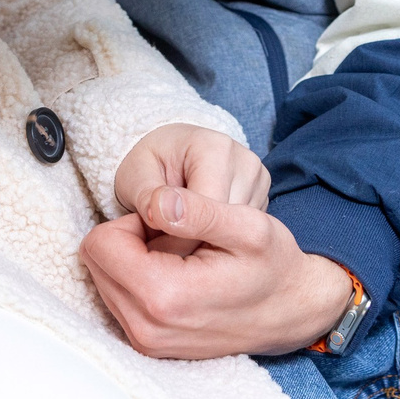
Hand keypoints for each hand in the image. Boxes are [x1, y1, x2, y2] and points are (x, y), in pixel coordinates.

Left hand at [79, 185, 355, 359]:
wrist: (291, 311)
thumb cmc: (272, 265)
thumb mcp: (247, 225)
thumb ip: (198, 210)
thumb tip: (155, 201)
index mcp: (164, 296)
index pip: (99, 242)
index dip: (132, 220)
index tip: (169, 223)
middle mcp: (147, 328)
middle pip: (96, 261)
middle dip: (128, 240)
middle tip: (174, 237)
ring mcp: (147, 341)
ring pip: (103, 278)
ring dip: (132, 259)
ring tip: (178, 255)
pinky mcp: (149, 344)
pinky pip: (117, 298)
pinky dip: (138, 279)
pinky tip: (175, 274)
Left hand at [111, 124, 270, 238]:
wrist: (170, 153)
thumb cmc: (149, 162)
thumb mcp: (136, 175)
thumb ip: (146, 197)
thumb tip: (158, 218)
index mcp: (214, 147)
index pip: (204, 210)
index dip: (176, 237)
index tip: (152, 250)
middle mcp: (245, 162)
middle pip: (223, 224)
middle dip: (190, 243)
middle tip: (160, 250)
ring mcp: (258, 182)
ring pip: (234, 234)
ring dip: (205, 245)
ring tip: (177, 239)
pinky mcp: (263, 200)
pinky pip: (240, 234)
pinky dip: (217, 242)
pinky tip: (197, 236)